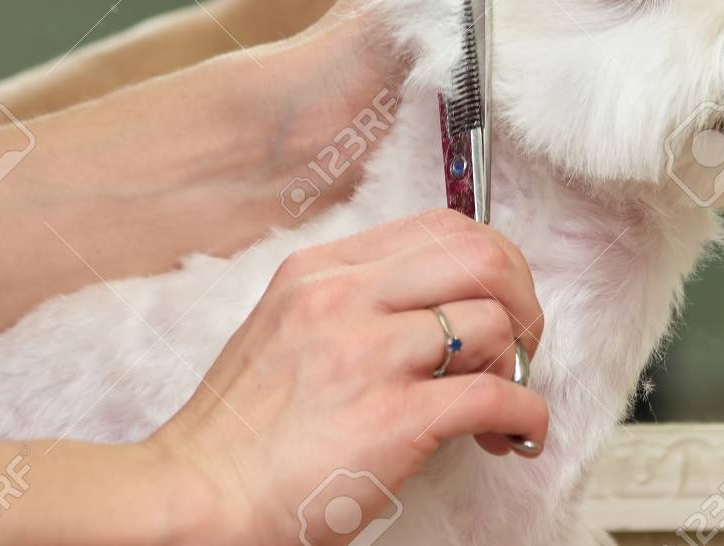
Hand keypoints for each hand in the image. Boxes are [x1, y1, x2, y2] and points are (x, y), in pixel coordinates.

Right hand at [146, 209, 546, 545]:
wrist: (198, 497)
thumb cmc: (241, 429)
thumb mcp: (283, 325)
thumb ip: (352, 301)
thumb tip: (430, 305)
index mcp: (321, 270)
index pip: (440, 226)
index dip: (490, 260)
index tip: (498, 299)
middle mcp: (345, 297)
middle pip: (480, 256)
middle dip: (521, 297)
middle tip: (520, 342)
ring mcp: (368, 355)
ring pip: (492, 322)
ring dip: (517, 363)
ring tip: (501, 399)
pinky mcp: (392, 419)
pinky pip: (495, 396)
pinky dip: (525, 414)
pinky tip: (515, 434)